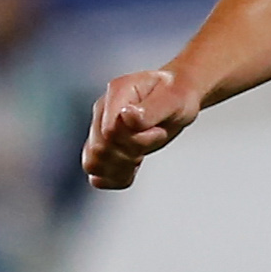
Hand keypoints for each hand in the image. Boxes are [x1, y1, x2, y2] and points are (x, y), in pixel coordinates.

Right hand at [84, 68, 201, 189]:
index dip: (135, 139)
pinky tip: (133, 168)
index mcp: (117, 93)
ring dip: (121, 168)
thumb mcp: (173, 99)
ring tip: (141, 154)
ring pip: (92, 164)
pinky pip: (97, 176)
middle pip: (99, 149)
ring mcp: (101, 130)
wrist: (178, 96)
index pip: (109, 131)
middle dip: (131, 153)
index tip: (158, 131)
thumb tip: (127, 116)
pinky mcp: (106, 148)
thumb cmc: (176, 94)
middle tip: (155, 138)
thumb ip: (150, 110)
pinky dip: (116, 178)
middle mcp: (104, 111)